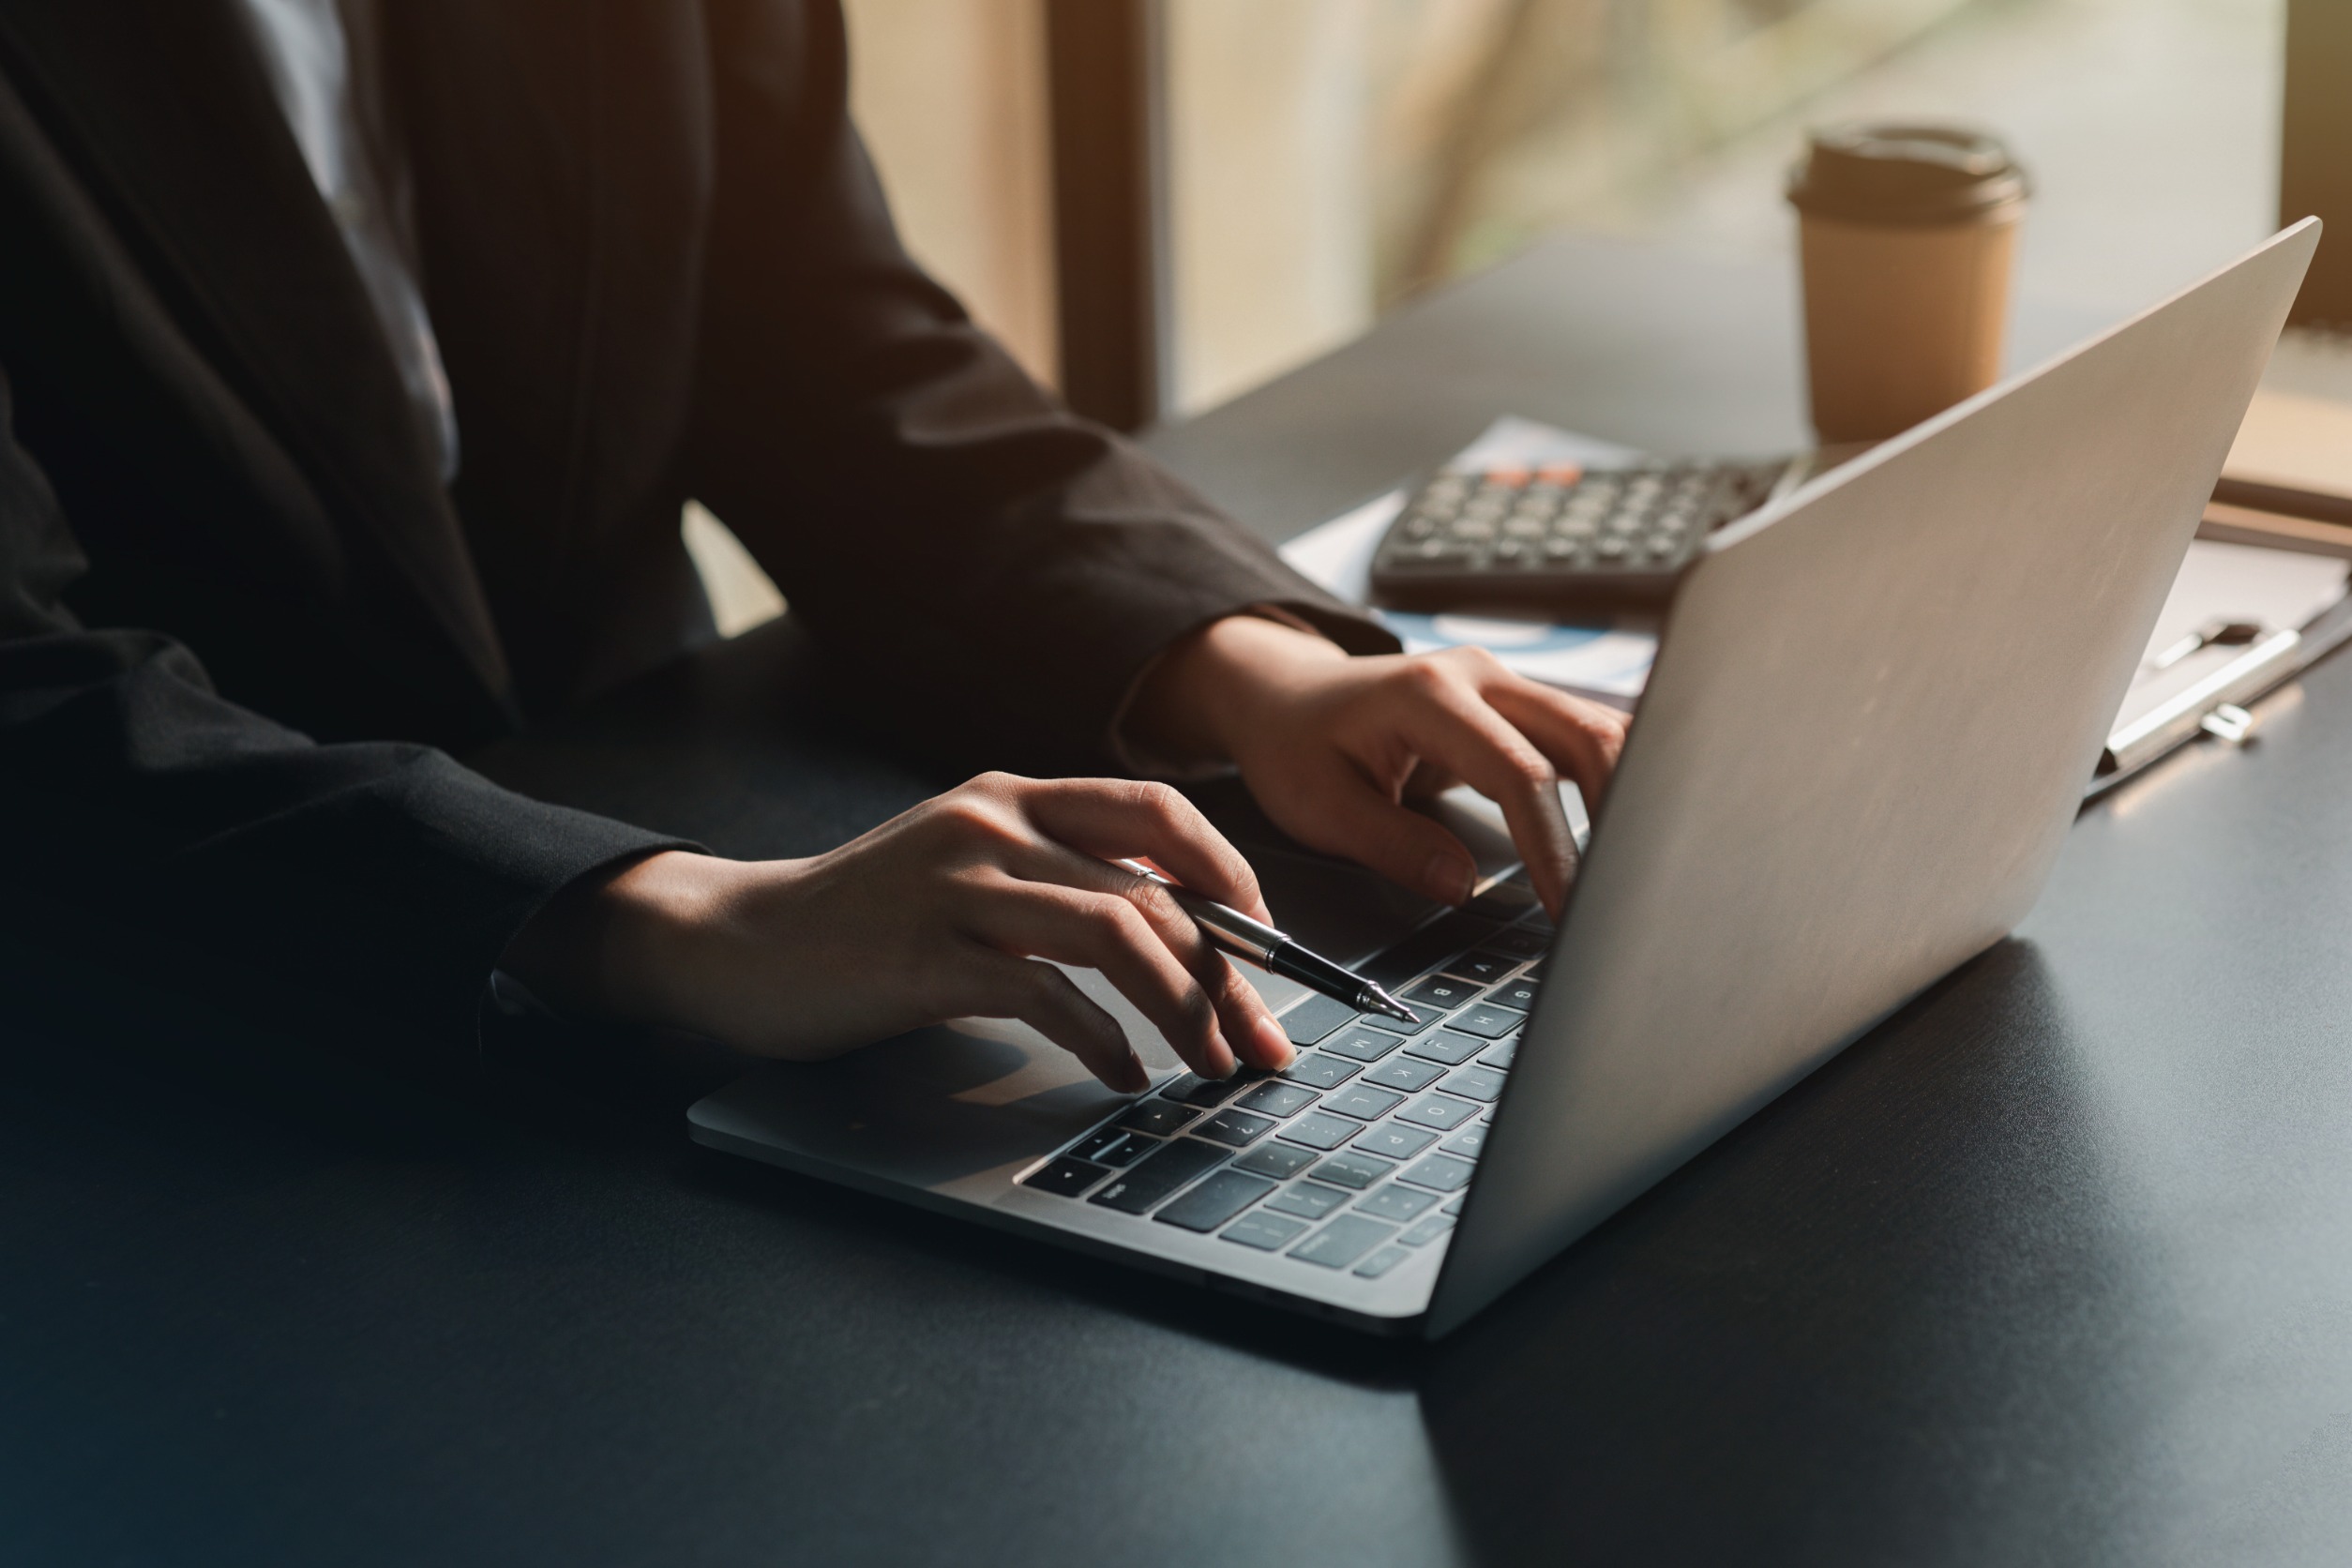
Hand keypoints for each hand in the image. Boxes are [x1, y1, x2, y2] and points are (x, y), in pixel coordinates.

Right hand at [500, 774, 1295, 1089]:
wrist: (739, 943)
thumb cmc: (867, 919)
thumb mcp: (968, 866)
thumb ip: (1054, 876)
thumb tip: (1174, 931)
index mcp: (1013, 795)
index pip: (1158, 813)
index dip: (1232, 878)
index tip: (1269, 949)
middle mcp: (994, 824)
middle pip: (1154, 891)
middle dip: (1229, 974)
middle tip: (1264, 1041)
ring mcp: (960, 884)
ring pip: (1118, 934)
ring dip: (1184, 1009)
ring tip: (1210, 1065)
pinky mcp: (929, 954)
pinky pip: (1048, 995)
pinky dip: (1103, 1043)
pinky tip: (1124, 1077)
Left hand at [1125, 615, 1626, 915]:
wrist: (1285, 695)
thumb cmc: (1295, 746)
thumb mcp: (1320, 807)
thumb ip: (1394, 845)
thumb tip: (1464, 886)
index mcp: (1427, 694)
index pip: (1520, 773)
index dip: (1552, 845)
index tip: (1567, 906)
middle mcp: (1479, 675)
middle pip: (1586, 736)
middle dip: (1619, 816)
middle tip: (1623, 892)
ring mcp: (1505, 683)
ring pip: (1598, 729)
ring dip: (1627, 794)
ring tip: (1635, 870)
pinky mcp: (1517, 703)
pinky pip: (1583, 734)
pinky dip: (1613, 778)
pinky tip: (1628, 827)